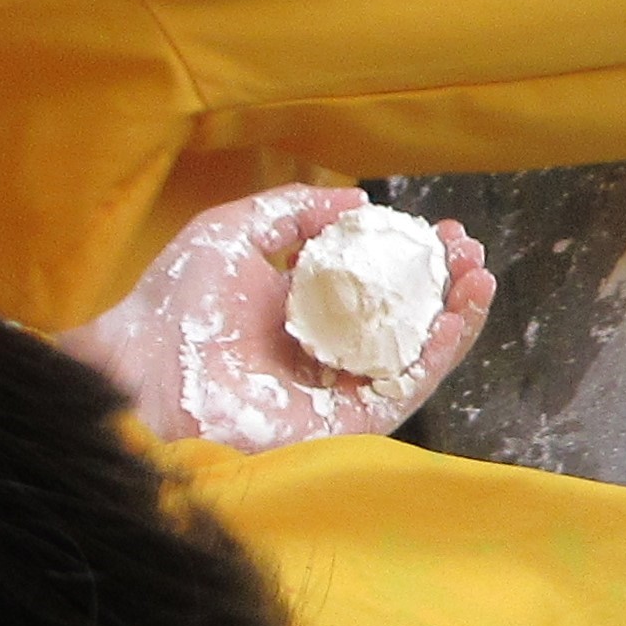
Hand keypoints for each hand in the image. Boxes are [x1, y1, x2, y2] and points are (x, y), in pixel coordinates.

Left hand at [59, 189, 494, 449]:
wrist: (146, 368)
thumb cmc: (176, 302)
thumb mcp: (238, 231)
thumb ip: (296, 212)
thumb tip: (359, 202)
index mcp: (300, 312)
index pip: (373, 286)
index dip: (411, 258)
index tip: (439, 230)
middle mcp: (324, 352)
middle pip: (404, 320)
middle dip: (443, 284)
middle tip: (468, 250)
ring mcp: (337, 390)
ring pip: (414, 355)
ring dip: (456, 316)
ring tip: (480, 275)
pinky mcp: (345, 423)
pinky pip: (405, 389)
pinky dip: (440, 353)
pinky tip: (461, 313)